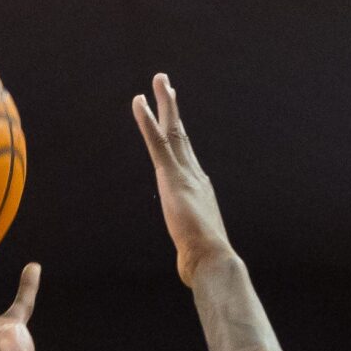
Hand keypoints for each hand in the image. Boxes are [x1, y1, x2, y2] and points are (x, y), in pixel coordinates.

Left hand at [133, 74, 233, 286]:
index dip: (179, 136)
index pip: (187, 157)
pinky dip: (146, 120)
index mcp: (200, 190)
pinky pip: (157, 141)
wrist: (212, 259)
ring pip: (173, 130)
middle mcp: (195, 175)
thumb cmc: (205, 261)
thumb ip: (191, 249)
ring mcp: (184, 173)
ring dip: (165, 103)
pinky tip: (139, 101)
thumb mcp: (195, 249)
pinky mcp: (171, 176)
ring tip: (160, 80)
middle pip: (182, 136)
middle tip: (167, 86)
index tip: (174, 119)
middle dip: (174, 110)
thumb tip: (192, 270)